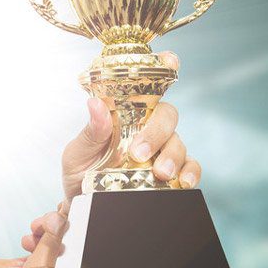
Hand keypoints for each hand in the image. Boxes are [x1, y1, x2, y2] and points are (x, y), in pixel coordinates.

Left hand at [60, 52, 200, 199]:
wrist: (84, 207)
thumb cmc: (80, 175)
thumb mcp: (77, 154)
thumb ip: (90, 132)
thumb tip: (95, 104)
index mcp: (128, 115)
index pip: (148, 87)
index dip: (163, 68)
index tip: (170, 59)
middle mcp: (148, 129)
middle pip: (167, 116)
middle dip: (157, 131)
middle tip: (139, 152)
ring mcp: (162, 151)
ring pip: (179, 142)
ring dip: (173, 156)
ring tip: (160, 173)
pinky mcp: (172, 175)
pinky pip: (190, 168)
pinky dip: (191, 172)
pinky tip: (184, 181)